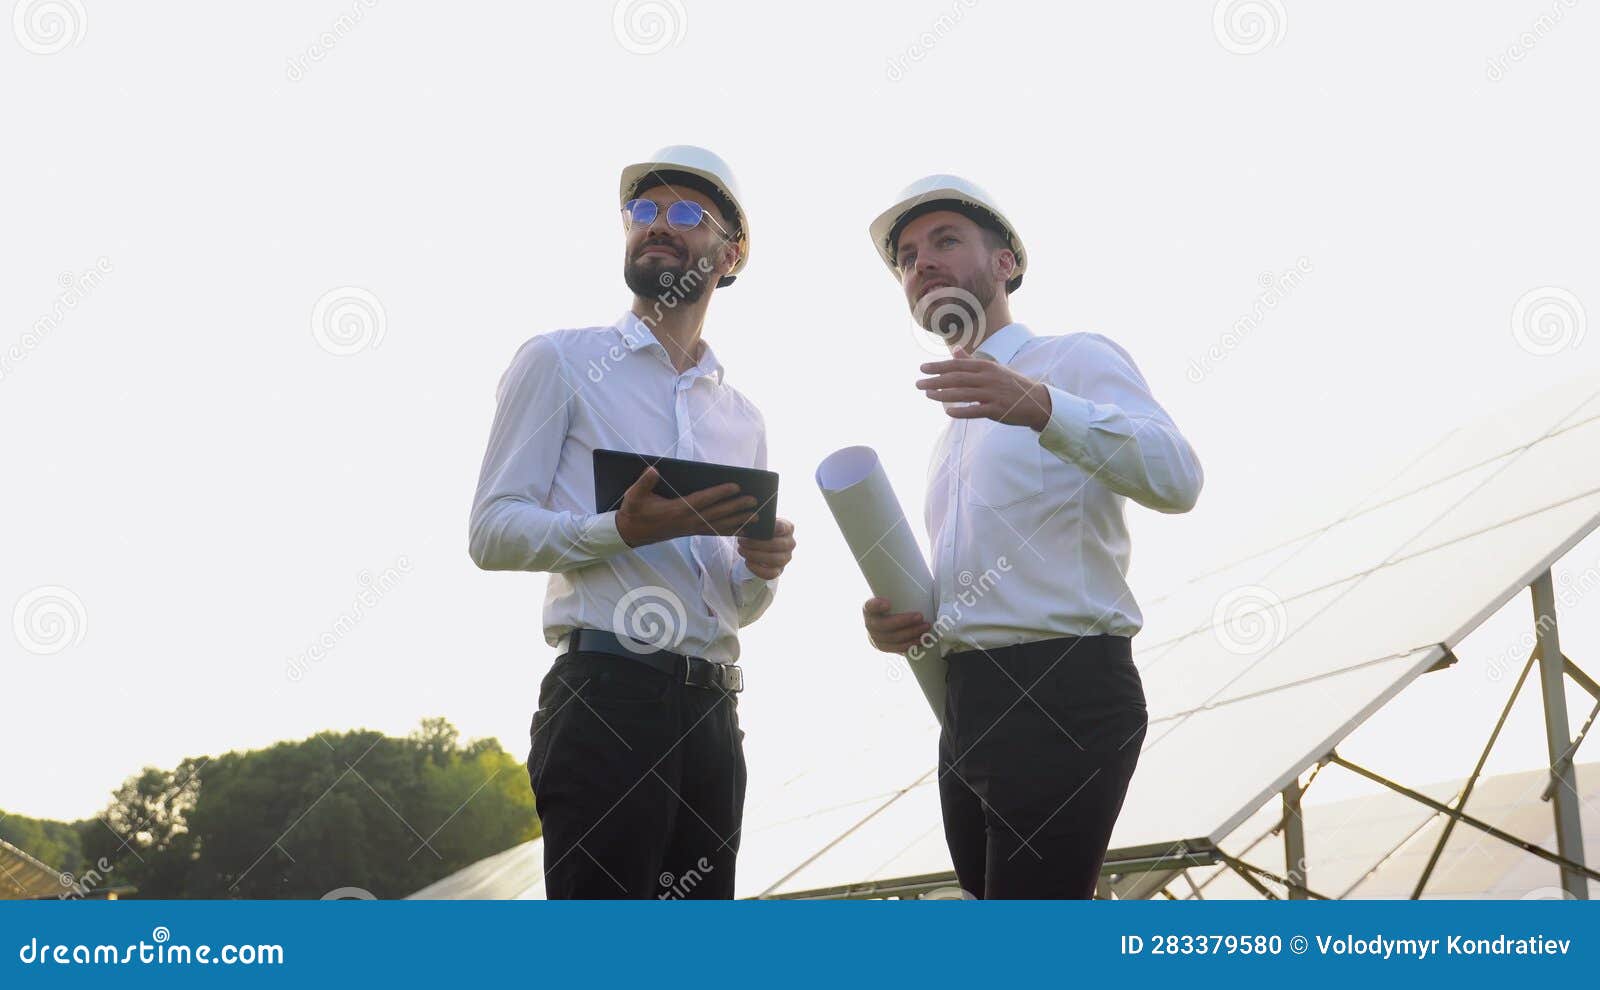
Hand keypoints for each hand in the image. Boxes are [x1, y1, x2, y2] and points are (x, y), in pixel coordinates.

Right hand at [615, 467, 758, 547]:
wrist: (631, 533)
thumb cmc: (634, 511)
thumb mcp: (633, 496)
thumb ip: (644, 483)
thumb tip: (653, 469)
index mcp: (676, 510)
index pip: (703, 500)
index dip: (719, 493)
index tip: (735, 486)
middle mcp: (687, 521)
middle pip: (716, 513)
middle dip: (736, 507)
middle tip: (755, 500)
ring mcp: (691, 529)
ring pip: (719, 525)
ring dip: (739, 520)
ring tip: (757, 516)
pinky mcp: (691, 532)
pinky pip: (714, 531)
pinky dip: (730, 529)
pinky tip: (743, 528)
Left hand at [736, 517, 794, 579]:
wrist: (761, 547)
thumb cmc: (760, 532)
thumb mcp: (761, 524)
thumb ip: (759, 523)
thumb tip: (747, 523)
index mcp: (788, 528)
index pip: (783, 527)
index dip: (775, 527)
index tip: (763, 526)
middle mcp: (790, 543)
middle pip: (778, 545)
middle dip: (757, 544)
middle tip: (741, 541)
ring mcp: (786, 558)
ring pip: (774, 560)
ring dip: (755, 556)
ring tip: (741, 550)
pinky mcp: (779, 570)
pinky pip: (771, 573)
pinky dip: (757, 569)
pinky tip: (747, 562)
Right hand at [862, 597, 931, 653]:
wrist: (885, 621)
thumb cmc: (894, 604)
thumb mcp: (892, 596)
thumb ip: (899, 591)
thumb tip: (918, 574)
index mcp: (868, 608)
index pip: (869, 606)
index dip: (877, 606)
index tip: (888, 603)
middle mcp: (869, 624)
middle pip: (883, 625)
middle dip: (903, 621)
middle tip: (920, 616)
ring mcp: (875, 638)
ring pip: (892, 639)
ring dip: (911, 634)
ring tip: (925, 627)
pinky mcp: (883, 647)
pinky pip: (896, 649)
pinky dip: (910, 645)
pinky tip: (921, 640)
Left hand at [915, 346, 1052, 429]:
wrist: (1035, 401)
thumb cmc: (1010, 384)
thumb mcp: (992, 368)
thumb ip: (972, 361)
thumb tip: (956, 349)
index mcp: (986, 366)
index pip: (958, 365)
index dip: (939, 366)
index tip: (922, 368)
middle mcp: (988, 378)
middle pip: (957, 378)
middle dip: (935, 380)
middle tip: (918, 384)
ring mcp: (993, 394)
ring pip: (963, 394)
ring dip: (943, 395)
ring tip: (928, 395)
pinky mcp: (997, 410)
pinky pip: (975, 410)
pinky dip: (961, 411)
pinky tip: (948, 412)